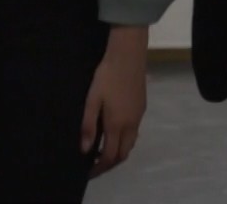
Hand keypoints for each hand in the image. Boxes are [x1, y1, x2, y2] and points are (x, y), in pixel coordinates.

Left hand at [82, 25, 148, 177]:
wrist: (128, 55)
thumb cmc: (107, 76)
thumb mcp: (92, 100)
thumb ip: (88, 125)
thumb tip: (84, 149)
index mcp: (117, 124)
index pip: (110, 155)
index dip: (100, 167)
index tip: (89, 171)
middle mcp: (131, 124)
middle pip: (124, 153)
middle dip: (111, 162)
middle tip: (95, 163)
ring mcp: (139, 115)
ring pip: (131, 143)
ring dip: (119, 151)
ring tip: (103, 149)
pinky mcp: (142, 107)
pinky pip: (134, 132)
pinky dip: (124, 139)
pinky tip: (114, 131)